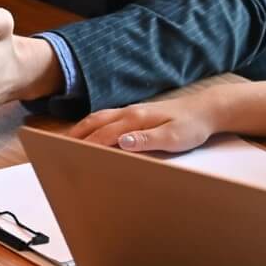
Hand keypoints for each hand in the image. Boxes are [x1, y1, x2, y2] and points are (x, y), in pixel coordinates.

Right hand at [65, 97, 217, 154]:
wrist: (207, 110)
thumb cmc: (192, 126)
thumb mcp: (174, 138)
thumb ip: (148, 140)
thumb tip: (122, 142)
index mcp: (136, 119)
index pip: (104, 135)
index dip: (86, 146)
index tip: (68, 155)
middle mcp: (130, 112)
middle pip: (95, 122)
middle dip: (76, 134)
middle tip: (58, 148)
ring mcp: (133, 110)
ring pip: (100, 117)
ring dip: (83, 128)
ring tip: (68, 140)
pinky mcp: (137, 112)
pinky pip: (108, 117)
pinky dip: (94, 124)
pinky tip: (93, 131)